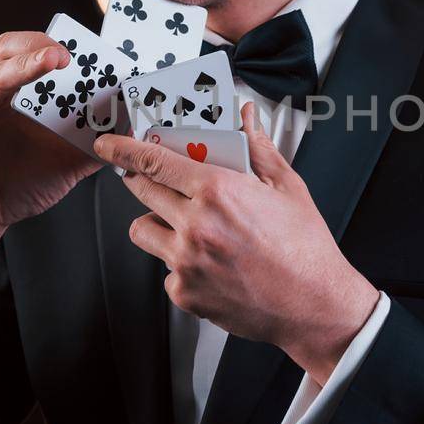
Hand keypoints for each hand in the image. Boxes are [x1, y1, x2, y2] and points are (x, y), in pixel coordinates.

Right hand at [0, 31, 103, 256]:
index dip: (50, 51)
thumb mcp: (65, 166)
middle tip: (57, 57)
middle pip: (1, 68)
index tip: (82, 55)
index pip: (29, 57)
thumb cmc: (21, 182)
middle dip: (27, 60)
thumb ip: (96, 147)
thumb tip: (134, 131)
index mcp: (16, 98)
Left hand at [93, 101, 379, 384]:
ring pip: (143, 230)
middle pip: (141, 191)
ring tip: (192, 228)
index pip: (154, 161)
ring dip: (158, 223)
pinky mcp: (184, 292)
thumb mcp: (286, 187)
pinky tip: (210, 262)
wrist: (314, 305)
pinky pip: (164, 268)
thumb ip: (258, 148)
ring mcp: (186, 262)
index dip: (124, 149)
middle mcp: (196, 226)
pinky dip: (180, 263)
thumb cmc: (305, 249)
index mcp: (218, 192)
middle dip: (144, 182)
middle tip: (162, 182)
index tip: (109, 145)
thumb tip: (246, 118)